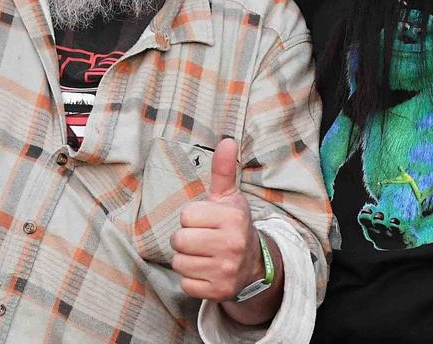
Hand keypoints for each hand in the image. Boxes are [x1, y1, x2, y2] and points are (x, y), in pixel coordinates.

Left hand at [170, 138, 262, 301]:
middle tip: (204, 239)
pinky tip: (207, 271)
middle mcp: (232, 244)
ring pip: (180, 263)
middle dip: (187, 239)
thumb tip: (226, 140)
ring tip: (205, 255)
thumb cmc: (233, 225)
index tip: (207, 221)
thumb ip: (223, 170)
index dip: (193, 218)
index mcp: (233, 217)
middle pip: (179, 240)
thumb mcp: (229, 198)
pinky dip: (192, 279)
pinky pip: (185, 284)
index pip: (186, 215)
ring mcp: (226, 270)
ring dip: (187, 259)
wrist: (253, 264)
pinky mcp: (218, 291)